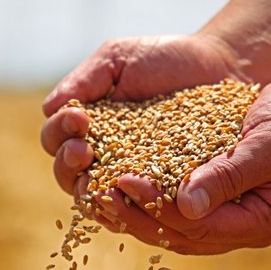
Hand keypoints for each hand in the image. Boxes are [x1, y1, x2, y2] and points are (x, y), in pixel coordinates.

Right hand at [41, 34, 245, 194]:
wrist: (220, 68)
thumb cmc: (163, 59)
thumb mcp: (117, 58)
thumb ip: (83, 79)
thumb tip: (50, 108)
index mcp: (83, 127)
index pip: (54, 139)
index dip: (59, 131)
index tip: (79, 117)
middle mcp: (98, 157)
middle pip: (65, 173)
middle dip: (68, 162)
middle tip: (85, 150)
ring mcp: (126, 179)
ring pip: (93, 198)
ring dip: (90, 191)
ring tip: (101, 179)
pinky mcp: (157, 194)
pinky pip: (133, 211)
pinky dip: (127, 210)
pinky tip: (132, 199)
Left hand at [92, 70, 270, 253]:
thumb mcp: (270, 142)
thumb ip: (230, 175)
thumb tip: (185, 206)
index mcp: (258, 220)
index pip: (196, 227)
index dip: (156, 206)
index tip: (122, 180)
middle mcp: (237, 222)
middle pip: (174, 232)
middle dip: (132, 213)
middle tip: (95, 190)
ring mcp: (222, 209)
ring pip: (167, 222)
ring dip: (130, 207)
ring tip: (94, 187)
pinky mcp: (209, 189)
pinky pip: (169, 200)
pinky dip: (141, 191)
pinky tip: (114, 174)